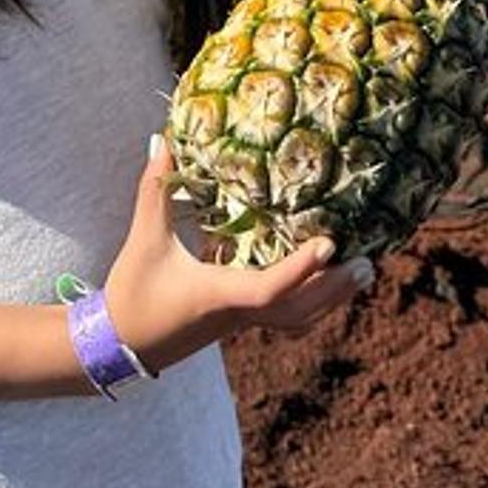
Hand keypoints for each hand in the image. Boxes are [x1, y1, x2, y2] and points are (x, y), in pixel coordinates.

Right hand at [102, 132, 373, 374]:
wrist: (119, 346)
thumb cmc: (133, 294)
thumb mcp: (143, 239)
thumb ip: (155, 190)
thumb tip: (162, 141)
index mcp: (219, 295)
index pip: (269, 290)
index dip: (300, 269)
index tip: (329, 244)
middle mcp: (237, 314)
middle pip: (299, 311)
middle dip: (335, 289)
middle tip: (368, 263)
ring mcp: (240, 323)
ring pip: (297, 319)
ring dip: (330, 298)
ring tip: (361, 273)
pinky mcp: (237, 324)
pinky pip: (285, 317)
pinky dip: (310, 301)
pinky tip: (323, 280)